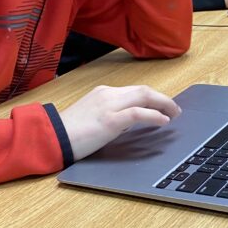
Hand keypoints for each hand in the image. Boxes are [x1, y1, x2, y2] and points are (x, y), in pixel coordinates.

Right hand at [59, 84, 181, 159]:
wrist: (51, 137)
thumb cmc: (69, 132)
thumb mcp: (92, 116)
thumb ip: (111, 114)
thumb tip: (130, 121)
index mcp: (103, 92)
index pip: (135, 90)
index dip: (154, 97)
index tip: (165, 106)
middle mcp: (108, 94)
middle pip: (144, 90)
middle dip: (163, 99)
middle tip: (176, 110)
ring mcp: (109, 106)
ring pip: (144, 96)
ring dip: (164, 104)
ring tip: (174, 115)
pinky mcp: (109, 120)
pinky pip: (138, 113)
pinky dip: (154, 116)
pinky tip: (163, 121)